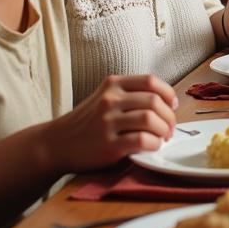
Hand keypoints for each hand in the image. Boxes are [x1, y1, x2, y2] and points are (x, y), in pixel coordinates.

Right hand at [45, 74, 176, 172]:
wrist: (56, 144)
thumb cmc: (87, 122)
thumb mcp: (105, 97)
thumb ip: (130, 94)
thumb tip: (168, 102)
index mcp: (113, 84)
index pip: (151, 81)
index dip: (168, 93)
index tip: (172, 105)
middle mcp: (110, 100)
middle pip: (155, 101)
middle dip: (169, 116)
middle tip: (170, 128)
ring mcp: (107, 122)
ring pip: (150, 119)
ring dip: (164, 130)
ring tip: (163, 137)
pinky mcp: (108, 145)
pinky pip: (142, 140)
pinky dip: (154, 144)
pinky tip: (152, 147)